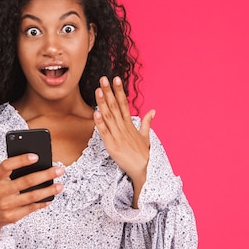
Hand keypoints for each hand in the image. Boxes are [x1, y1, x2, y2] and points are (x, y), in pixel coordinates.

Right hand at [0, 153, 63, 248]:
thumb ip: (10, 169)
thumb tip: (36, 162)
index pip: (8, 165)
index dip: (21, 160)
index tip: (36, 156)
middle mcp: (0, 191)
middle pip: (26, 181)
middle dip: (46, 175)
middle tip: (60, 170)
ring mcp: (6, 205)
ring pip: (32, 196)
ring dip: (49, 190)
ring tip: (60, 186)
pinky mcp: (12, 216)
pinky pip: (31, 208)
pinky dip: (43, 203)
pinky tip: (50, 198)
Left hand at [94, 76, 154, 205]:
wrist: (143, 170)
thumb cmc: (144, 154)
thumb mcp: (146, 136)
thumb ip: (147, 122)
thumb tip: (153, 110)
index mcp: (130, 124)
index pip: (124, 103)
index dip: (119, 91)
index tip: (116, 79)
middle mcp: (123, 128)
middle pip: (115, 106)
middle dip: (109, 92)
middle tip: (103, 79)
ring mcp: (117, 136)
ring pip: (108, 116)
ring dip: (103, 103)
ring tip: (98, 90)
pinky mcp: (112, 146)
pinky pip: (104, 133)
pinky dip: (100, 123)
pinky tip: (95, 113)